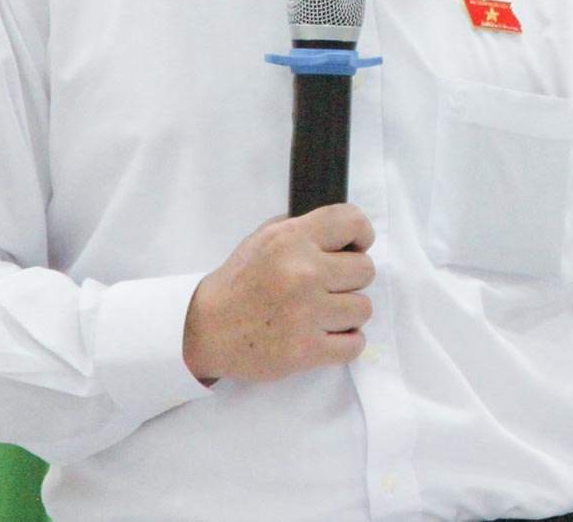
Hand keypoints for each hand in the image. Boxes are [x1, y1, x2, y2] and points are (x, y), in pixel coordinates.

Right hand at [181, 203, 375, 383]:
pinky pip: (355, 344)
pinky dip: (346, 342)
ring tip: (326, 312)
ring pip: (363, 308)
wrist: (206, 329)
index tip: (357, 246)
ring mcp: (306, 313)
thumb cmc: (239, 283)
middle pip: (366, 270)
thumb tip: (341, 232)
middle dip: (352, 278)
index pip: (352, 222)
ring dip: (348, 312)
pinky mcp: (306, 350)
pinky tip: (329, 334)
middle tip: (331, 286)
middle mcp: (303, 273)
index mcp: (292, 240)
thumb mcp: (262, 238)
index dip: (361, 234)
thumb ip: (301, 228)